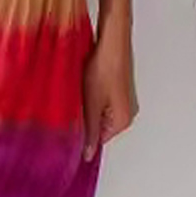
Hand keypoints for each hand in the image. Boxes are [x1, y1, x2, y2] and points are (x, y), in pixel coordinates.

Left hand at [81, 20, 136, 161]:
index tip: (69, 129)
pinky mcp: (116, 89)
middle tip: (73, 107)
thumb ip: (89, 131)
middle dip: (84, 120)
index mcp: (122, 121)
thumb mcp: (91, 106)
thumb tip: (88, 153)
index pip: (99, 140)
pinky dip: (90, 97)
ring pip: (98, 113)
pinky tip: (84, 87)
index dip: (82, 135)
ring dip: (86, 107)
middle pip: (99, 127)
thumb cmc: (104, 70)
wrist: (111, 43)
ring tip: (80, 95)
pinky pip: (100, 101)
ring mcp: (122, 100)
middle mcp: (126, 113)